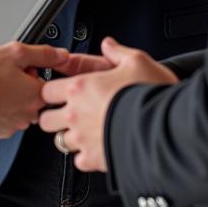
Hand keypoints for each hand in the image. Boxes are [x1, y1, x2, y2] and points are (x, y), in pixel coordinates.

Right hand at [0, 42, 68, 137]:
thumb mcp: (16, 52)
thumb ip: (44, 53)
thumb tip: (62, 55)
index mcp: (36, 95)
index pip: (48, 84)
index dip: (35, 73)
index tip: (23, 69)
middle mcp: (29, 114)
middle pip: (35, 97)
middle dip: (24, 86)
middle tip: (6, 76)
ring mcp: (14, 125)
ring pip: (22, 109)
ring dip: (14, 99)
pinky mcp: (0, 132)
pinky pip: (8, 120)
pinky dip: (2, 111)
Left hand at [39, 37, 176, 171]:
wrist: (161, 128)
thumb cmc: (148, 93)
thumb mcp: (136, 61)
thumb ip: (117, 52)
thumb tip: (108, 45)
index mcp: (80, 88)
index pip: (47, 90)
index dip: (52, 90)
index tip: (59, 92)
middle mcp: (75, 114)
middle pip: (46, 119)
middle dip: (54, 116)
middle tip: (68, 113)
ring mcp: (82, 139)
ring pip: (60, 141)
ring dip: (70, 136)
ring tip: (85, 131)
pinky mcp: (93, 159)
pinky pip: (79, 161)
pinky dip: (86, 156)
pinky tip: (97, 147)